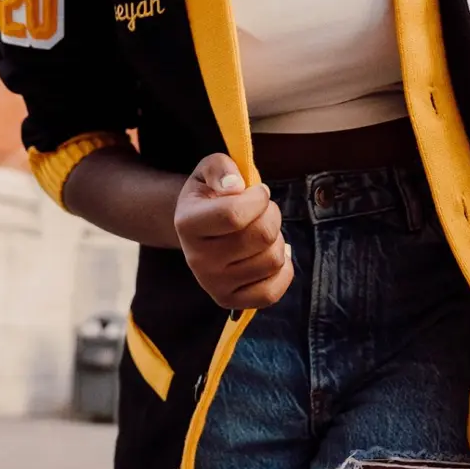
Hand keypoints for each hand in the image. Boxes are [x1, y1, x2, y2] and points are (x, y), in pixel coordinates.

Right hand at [173, 154, 292, 309]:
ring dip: (277, 239)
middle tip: (262, 210)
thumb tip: (235, 185)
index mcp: (188, 224)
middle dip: (271, 214)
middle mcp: (197, 259)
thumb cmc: (210, 195)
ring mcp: (213, 284)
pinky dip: (282, 270)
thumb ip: (220, 167)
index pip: (234, 214)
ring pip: (273, 259)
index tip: (258, 191)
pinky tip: (269, 254)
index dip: (258, 198)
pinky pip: (273, 292)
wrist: (198, 228)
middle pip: (261, 236)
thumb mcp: (209, 170)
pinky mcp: (230, 301)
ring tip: (260, 232)